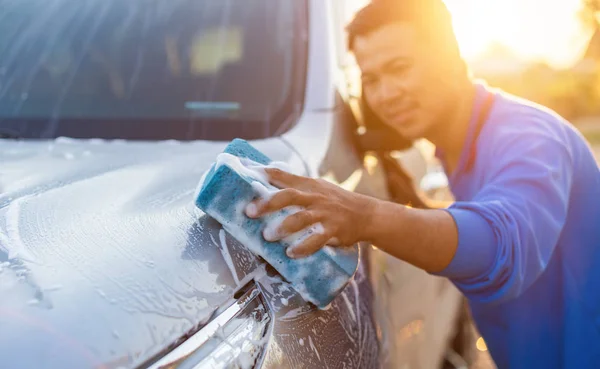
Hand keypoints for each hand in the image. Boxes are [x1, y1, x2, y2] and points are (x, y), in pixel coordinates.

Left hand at [245, 168, 375, 257]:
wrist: (366, 214)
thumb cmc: (336, 201)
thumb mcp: (318, 188)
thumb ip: (296, 186)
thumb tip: (268, 182)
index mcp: (309, 185)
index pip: (285, 176)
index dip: (267, 174)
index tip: (249, 173)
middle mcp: (315, 197)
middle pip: (288, 196)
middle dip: (267, 203)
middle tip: (250, 212)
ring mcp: (324, 214)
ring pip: (300, 218)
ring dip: (282, 227)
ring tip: (267, 236)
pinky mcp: (334, 230)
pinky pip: (316, 240)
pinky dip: (303, 247)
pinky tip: (291, 253)